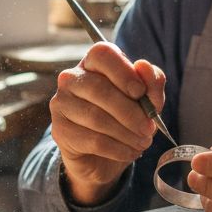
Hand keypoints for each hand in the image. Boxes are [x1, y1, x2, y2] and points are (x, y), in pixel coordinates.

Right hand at [50, 42, 165, 205]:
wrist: (104, 157)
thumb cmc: (125, 120)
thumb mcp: (147, 101)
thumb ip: (151, 83)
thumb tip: (144, 66)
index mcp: (93, 63)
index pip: (102, 54)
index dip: (123, 72)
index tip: (140, 93)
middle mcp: (71, 78)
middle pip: (99, 89)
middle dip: (130, 112)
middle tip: (148, 128)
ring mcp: (61, 103)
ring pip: (96, 117)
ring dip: (126, 133)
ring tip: (142, 142)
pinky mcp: (60, 130)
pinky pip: (92, 140)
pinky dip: (117, 148)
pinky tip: (129, 152)